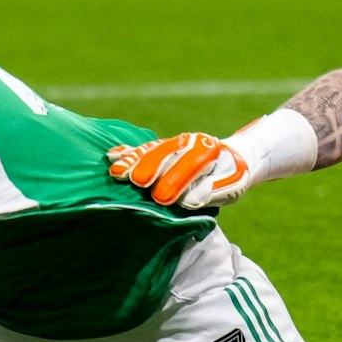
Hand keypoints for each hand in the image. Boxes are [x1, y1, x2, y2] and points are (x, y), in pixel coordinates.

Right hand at [109, 131, 250, 208]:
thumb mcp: (230, 187)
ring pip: (150, 149)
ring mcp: (173, 142)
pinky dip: (127, 152)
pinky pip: (143, 148)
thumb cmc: (229, 178)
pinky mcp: (161, 146)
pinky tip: (112, 156)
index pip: (192, 163)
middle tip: (137, 182)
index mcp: (209, 150)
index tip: (163, 198)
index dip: (176, 180)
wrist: (230, 159)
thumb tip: (187, 199)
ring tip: (117, 172)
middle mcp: (189, 141)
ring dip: (133, 160)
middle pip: (166, 152)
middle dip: (150, 167)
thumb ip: (211, 191)